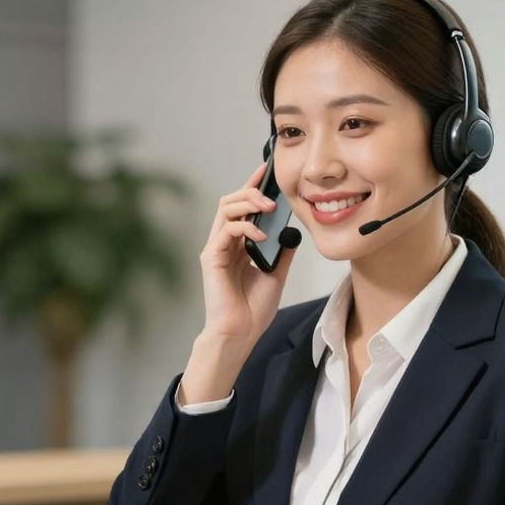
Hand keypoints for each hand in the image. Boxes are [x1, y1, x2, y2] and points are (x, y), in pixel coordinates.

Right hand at [198, 163, 297, 344]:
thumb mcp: (276, 274)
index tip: (266, 171)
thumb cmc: (253, 309)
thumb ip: (282, 251)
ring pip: (225, 209)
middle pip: (230, 202)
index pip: (243, 208)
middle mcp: (224, 243)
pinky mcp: (211, 257)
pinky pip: (226, 230)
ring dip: (247, 202)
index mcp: (238, 245)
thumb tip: (294, 231)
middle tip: (271, 192)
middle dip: (251, 190)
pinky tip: (261, 235)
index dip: (252, 187)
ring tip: (268, 207)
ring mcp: (216, 249)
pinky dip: (245, 227)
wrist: (241, 333)